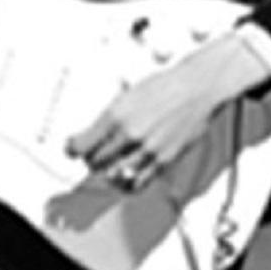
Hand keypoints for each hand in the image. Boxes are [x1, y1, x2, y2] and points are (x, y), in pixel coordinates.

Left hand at [67, 33, 269, 191]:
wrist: (198, 87)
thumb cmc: (168, 86)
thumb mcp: (128, 94)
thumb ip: (110, 117)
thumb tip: (94, 131)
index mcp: (116, 115)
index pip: (82, 145)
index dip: (74, 149)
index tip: (72, 149)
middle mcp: (130, 134)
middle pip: (95, 162)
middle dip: (91, 159)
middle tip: (92, 155)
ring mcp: (147, 149)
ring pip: (114, 175)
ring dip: (108, 172)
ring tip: (108, 166)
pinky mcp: (164, 160)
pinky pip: (138, 183)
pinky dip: (128, 183)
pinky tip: (126, 178)